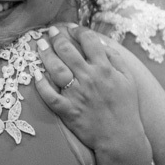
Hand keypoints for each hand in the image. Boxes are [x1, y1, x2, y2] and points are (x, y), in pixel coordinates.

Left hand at [34, 25, 144, 157]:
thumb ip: (115, 59)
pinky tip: (35, 74)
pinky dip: (41, 85)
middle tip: (51, 31)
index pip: (89, 41)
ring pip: (56, 69)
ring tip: (39, 45)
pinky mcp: (68, 110)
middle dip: (57, 37)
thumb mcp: (128, 79)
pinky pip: (49, 96)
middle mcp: (89, 78)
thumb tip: (101, 43)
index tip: (72, 27)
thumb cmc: (126, 107)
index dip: (78, 31)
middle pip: (68, 51)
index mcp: (105, 69)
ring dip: (45, 54)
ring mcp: (77, 94)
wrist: (121, 137)